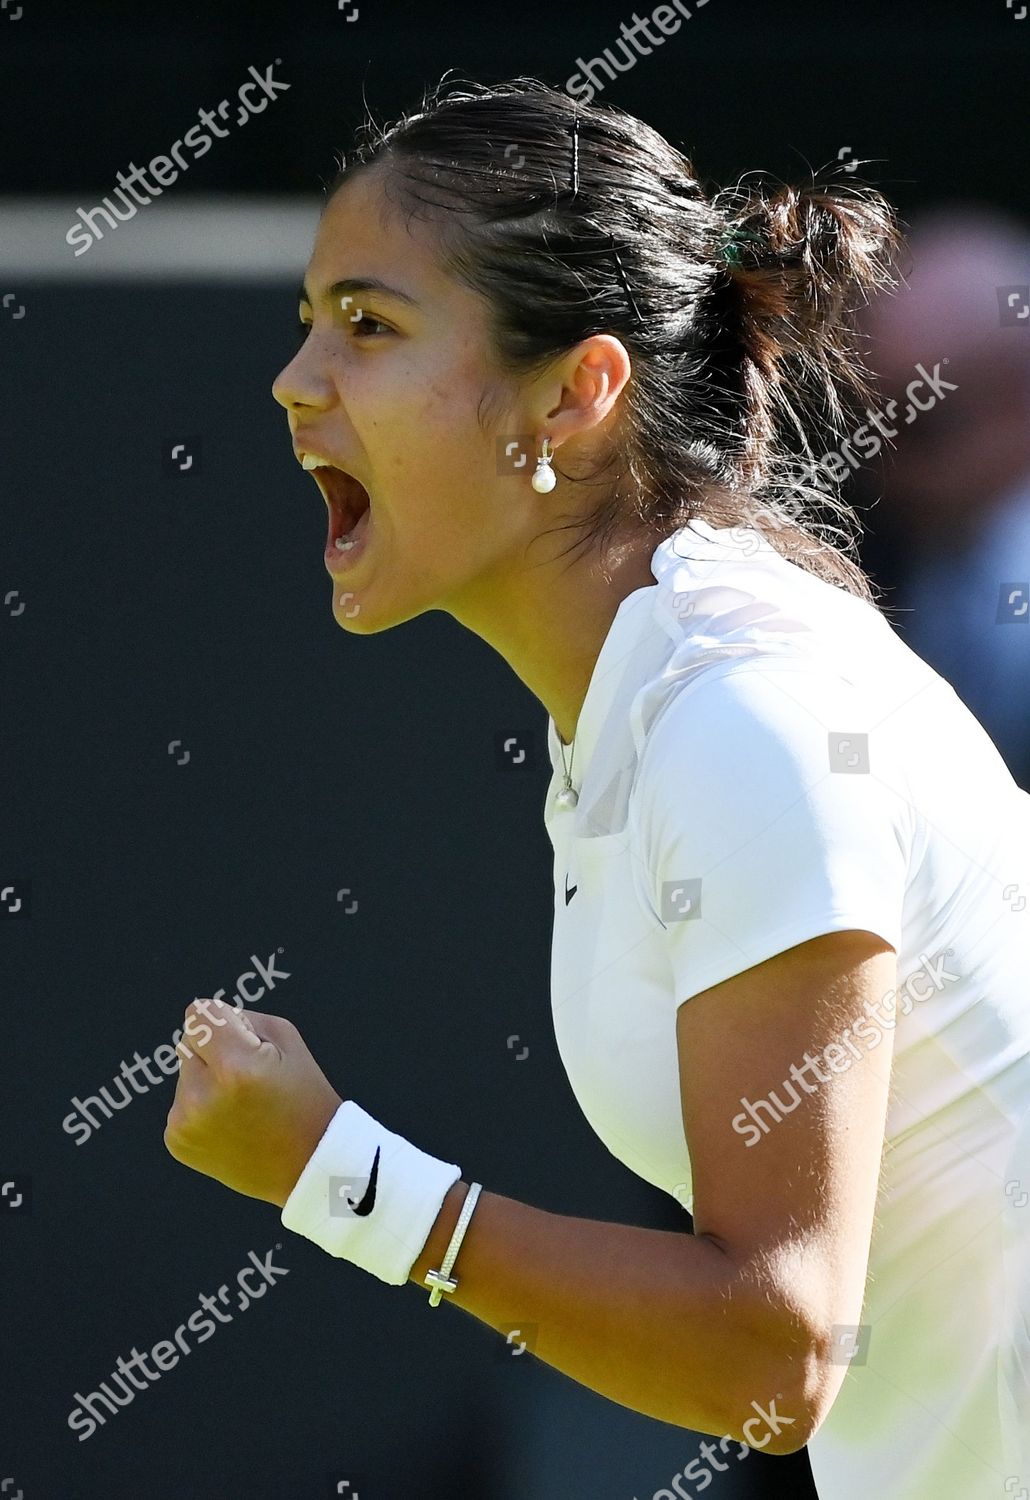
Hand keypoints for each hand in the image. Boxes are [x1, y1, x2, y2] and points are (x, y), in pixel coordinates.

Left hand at [164, 997, 342, 1207]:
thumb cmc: (303, 1098)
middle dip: (213, 1051)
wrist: (306, 1166)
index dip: (221, 1020)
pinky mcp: (177, 1140)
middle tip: (248, 1077)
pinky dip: (200, 1106)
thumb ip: (240, 1018)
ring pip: (184, 1073)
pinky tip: (229, 1123)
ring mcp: (186, 1122)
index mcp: (235, 1067)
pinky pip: (180, 1102)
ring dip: (206, 1080)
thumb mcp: (287, 1040)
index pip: (198, 1014)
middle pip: (188, 1042)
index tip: (240, 1037)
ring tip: (241, 1104)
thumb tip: (202, 1018)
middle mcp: (202, 1096)